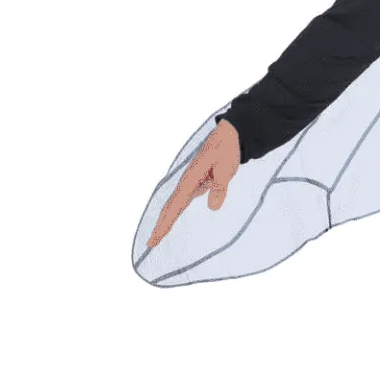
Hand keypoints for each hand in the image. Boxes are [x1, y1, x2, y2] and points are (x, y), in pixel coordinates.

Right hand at [146, 119, 240, 247]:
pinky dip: (175, 211)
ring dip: (166, 219)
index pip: (175, 205)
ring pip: (175, 204)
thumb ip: (219, 187)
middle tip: (151, 243)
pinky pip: (182, 200)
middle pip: (170, 207)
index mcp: (191, 179)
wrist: (229, 136)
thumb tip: (212, 208)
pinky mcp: (197, 182)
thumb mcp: (227, 168)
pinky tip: (171, 219)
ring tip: (157, 235)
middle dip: (161, 225)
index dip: (166, 223)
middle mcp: (187, 182)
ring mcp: (191, 182)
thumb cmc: (227, 150)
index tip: (156, 236)